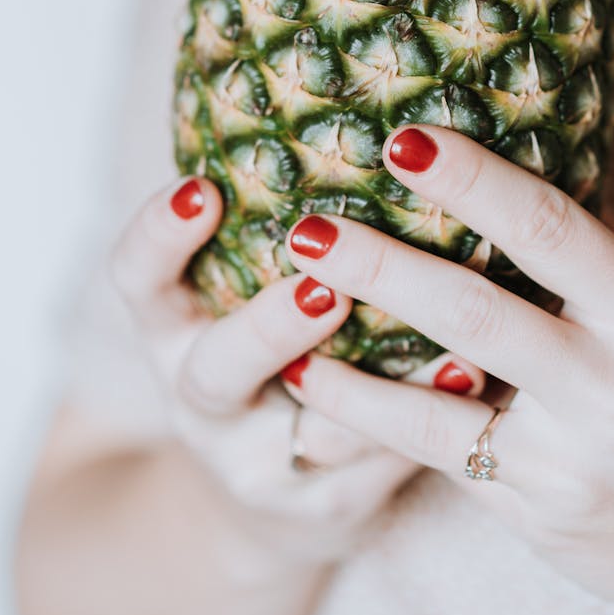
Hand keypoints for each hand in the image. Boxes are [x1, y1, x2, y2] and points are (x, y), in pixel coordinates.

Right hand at [109, 177, 484, 566]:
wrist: (264, 491)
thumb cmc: (264, 350)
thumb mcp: (234, 292)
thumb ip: (264, 223)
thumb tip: (342, 105)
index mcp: (174, 330)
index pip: (138, 283)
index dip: (156, 239)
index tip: (200, 188)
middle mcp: (204, 401)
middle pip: (212, 371)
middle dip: (264, 326)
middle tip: (322, 278)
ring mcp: (260, 464)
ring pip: (308, 431)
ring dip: (369, 387)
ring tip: (443, 345)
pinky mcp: (326, 509)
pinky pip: (378, 466)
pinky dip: (423, 418)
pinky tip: (475, 375)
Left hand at [282, 126, 613, 614]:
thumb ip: (594, 247)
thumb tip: (516, 160)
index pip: (548, 227)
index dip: (471, 179)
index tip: (403, 138)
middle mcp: (610, 386)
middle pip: (473, 310)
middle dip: (381, 263)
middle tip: (308, 223)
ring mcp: (568, 460)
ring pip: (433, 393)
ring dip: (348, 345)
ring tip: (286, 293)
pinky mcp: (533, 510)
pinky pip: (433, 452)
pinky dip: (363, 414)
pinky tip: (310, 380)